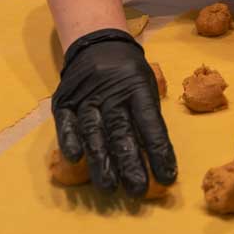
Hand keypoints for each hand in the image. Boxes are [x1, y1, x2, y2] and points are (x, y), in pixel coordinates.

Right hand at [51, 28, 176, 196]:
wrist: (97, 43)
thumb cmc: (127, 71)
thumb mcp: (145, 84)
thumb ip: (147, 116)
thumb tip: (157, 157)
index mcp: (137, 88)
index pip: (151, 122)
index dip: (159, 150)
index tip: (167, 176)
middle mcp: (112, 93)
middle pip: (122, 131)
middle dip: (130, 163)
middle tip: (138, 189)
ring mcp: (86, 97)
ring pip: (94, 132)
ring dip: (102, 161)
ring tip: (109, 186)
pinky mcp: (65, 101)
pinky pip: (67, 123)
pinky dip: (70, 140)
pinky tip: (75, 158)